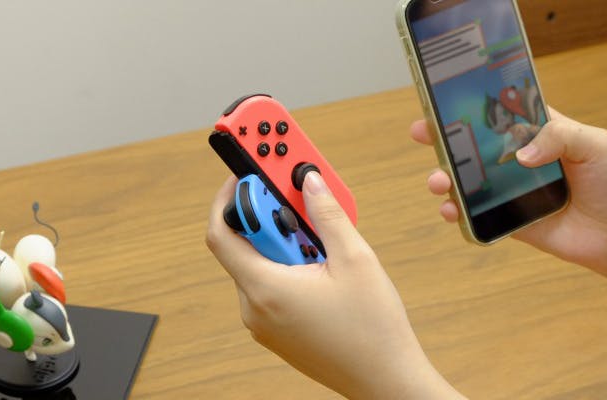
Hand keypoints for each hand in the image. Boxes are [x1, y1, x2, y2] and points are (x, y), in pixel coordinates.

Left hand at [205, 172, 461, 398]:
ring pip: (258, 267)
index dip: (229, 198)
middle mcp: (253, 308)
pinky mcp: (274, 332)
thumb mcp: (355, 259)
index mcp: (265, 288)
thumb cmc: (373, 329)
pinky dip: (286, 268)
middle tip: (300, 201)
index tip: (248, 175)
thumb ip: (327, 214)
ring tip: (321, 243)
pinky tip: (320, 268)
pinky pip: (268, 287)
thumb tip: (308, 180)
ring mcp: (261, 324)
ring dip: (283, 244)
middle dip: (269, 219)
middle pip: (243, 247)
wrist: (385, 382)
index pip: (221, 232)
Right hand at [411, 108, 606, 274]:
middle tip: (421, 133)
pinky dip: (456, 211)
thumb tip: (519, 155)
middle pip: (471, 143)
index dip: (470, 104)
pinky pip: (474, 214)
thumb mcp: (594, 144)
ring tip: (438, 181)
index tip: (442, 99)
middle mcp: (516, 157)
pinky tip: (451, 209)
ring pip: (466, 179)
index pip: (498, 111)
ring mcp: (509, 189)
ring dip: (444, 177)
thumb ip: (558, 136)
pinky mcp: (507, 219)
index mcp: (535, 131)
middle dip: (442, 138)